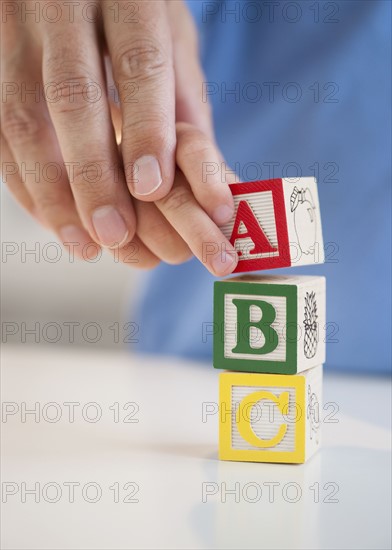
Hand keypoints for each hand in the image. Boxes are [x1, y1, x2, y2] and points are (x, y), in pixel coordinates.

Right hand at [1, 1, 235, 272]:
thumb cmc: (138, 14)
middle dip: (93, 175)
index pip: (138, 63)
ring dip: (53, 193)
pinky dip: (26, 183)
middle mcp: (64, 7)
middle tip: (116, 234)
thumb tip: (211, 183)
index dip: (144, 130)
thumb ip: (184, 104)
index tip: (151, 189)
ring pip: (23, 118)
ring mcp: (18, 32)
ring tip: (86, 243)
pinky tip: (54, 220)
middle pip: (73, 98)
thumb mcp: (173, 41)